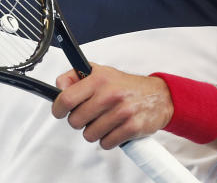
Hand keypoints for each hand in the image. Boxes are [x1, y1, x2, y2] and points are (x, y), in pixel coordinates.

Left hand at [51, 63, 173, 149]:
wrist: (159, 95)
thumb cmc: (126, 86)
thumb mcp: (101, 72)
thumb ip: (76, 76)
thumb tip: (58, 86)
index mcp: (99, 79)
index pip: (66, 98)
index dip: (58, 108)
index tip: (60, 111)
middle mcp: (110, 94)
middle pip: (75, 121)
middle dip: (79, 121)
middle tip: (89, 115)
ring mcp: (122, 111)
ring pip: (89, 134)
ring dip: (94, 131)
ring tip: (104, 121)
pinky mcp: (132, 127)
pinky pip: (106, 143)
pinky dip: (108, 139)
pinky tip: (114, 129)